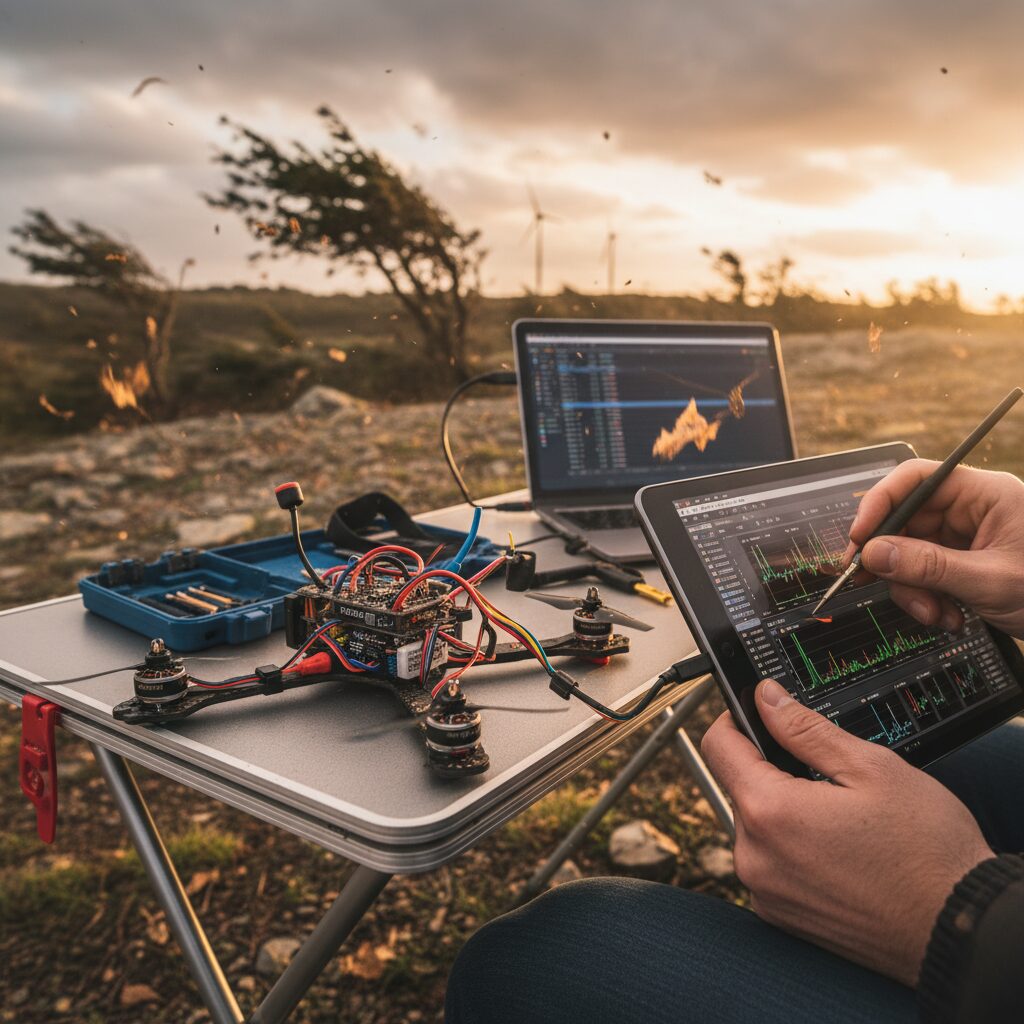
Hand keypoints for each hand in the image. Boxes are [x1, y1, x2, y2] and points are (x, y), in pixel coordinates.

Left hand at [701, 680, 991, 987]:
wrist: (959, 930)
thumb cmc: (926, 851)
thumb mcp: (872, 768)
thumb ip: (806, 729)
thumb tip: (766, 698)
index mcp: (770, 812)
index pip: (718, 746)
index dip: (735, 720)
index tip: (756, 714)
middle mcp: (754, 856)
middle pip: (740, 788)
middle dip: (773, 773)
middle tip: (828, 779)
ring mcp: (765, 892)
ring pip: (756, 828)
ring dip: (784, 815)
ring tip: (841, 821)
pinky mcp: (780, 916)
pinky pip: (770, 865)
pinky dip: (792, 852)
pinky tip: (838, 854)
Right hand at [848, 459, 1023, 636]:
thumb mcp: (990, 581)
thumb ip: (929, 566)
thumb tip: (875, 554)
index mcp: (985, 494)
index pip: (916, 479)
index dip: (880, 503)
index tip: (860, 538)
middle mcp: (972, 510)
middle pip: (906, 521)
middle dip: (896, 561)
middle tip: (874, 583)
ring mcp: (966, 538)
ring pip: (911, 553)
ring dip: (913, 589)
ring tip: (935, 614)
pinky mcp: (963, 563)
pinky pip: (925, 574)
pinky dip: (927, 598)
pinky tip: (948, 616)